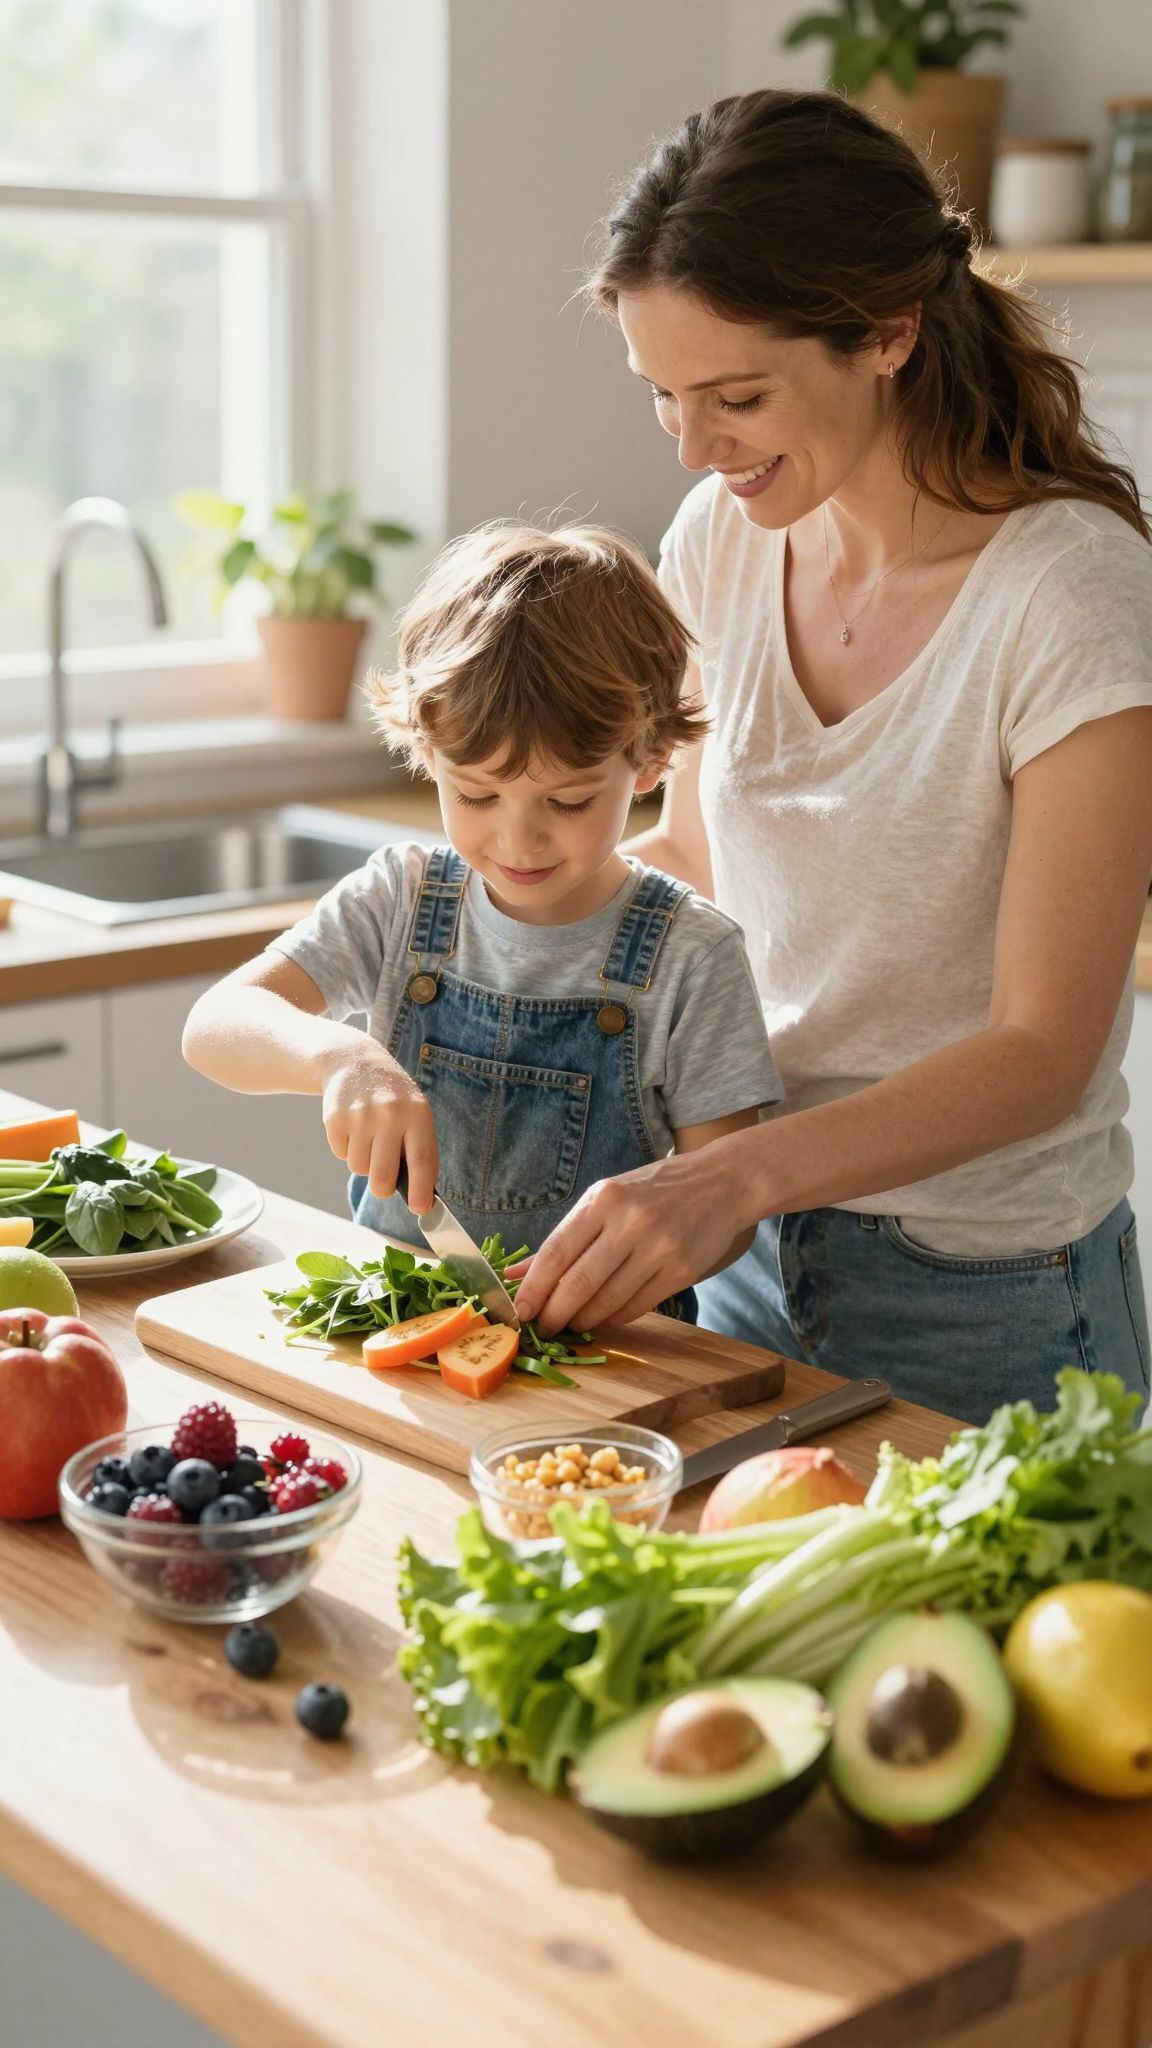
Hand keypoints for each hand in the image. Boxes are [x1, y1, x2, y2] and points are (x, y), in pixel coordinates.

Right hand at [319, 1044, 438, 1212]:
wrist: (355, 1062)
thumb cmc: (393, 1098)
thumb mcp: (415, 1113)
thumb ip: (419, 1150)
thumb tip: (421, 1198)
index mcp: (417, 1115)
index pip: (422, 1159)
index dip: (421, 1189)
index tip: (420, 1210)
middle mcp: (389, 1115)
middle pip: (383, 1176)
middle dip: (383, 1189)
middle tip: (384, 1184)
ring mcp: (360, 1116)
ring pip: (359, 1169)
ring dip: (364, 1163)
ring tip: (368, 1138)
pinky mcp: (334, 1118)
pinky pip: (340, 1155)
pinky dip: (346, 1149)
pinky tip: (353, 1127)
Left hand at [512, 1145, 748, 1334]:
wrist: (721, 1183)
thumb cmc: (654, 1190)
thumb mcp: (606, 1200)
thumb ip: (564, 1237)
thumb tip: (516, 1274)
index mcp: (604, 1199)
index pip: (556, 1252)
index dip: (533, 1288)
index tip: (520, 1311)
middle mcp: (630, 1222)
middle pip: (579, 1282)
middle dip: (554, 1313)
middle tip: (544, 1328)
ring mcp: (658, 1248)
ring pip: (607, 1300)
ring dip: (583, 1320)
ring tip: (572, 1324)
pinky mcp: (681, 1271)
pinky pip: (636, 1306)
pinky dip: (613, 1318)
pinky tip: (604, 1317)